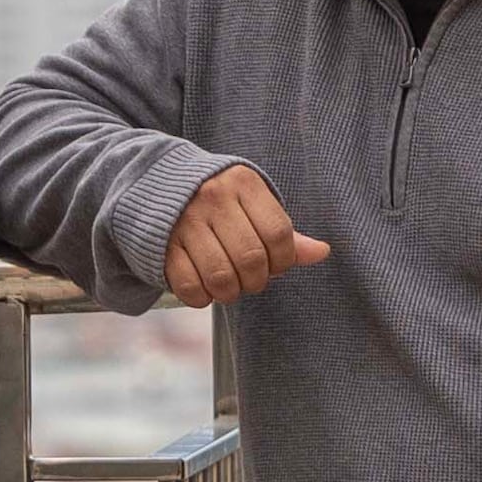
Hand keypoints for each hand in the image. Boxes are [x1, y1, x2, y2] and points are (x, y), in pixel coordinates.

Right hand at [161, 164, 330, 307]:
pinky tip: (205, 290)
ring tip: (229, 287)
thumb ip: (284, 232)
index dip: (283, 261)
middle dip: (257, 281)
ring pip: (220, 276)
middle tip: (250, 280)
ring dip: (230, 293)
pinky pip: (189, 285)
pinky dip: (201, 298)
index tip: (275, 265)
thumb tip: (322, 252)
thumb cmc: (219, 201)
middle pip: (251, 258)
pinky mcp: (162, 244)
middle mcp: (213, 197)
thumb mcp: (252, 204)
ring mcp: (185, 221)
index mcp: (243, 183)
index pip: (278, 233)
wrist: (159, 184)